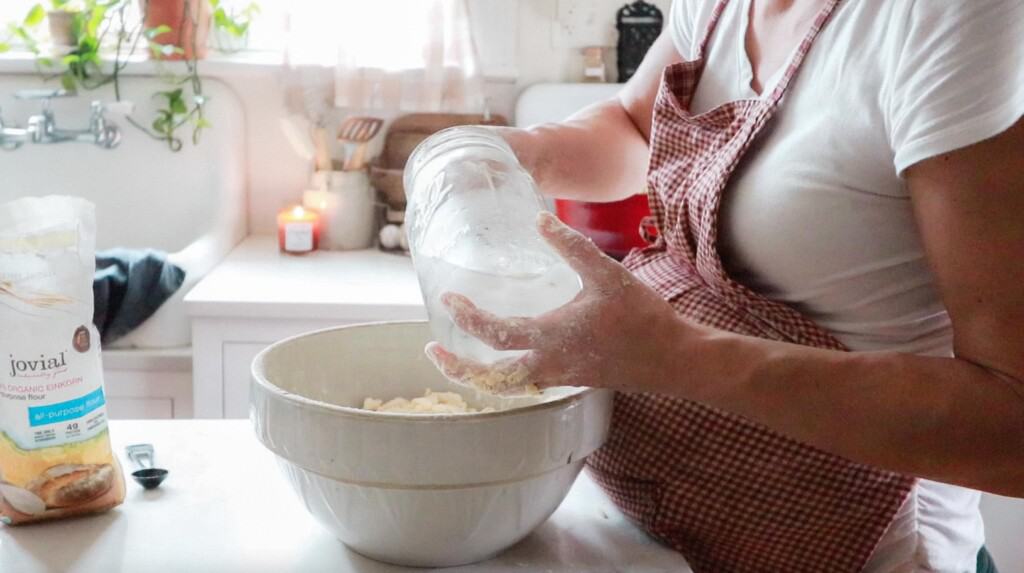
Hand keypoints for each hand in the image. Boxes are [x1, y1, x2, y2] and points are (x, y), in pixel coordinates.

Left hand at [425, 211, 685, 392]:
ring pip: (509, 387)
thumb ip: (571, 246)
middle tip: (432, 353)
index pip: (495, 334)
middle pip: (491, 378)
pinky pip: (529, 384)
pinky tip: (509, 357)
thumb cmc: (642, 317)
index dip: (467, 317)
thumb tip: (540, 220)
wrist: (674, 359)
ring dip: (480, 376)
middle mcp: (550, 364)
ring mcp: (561, 376)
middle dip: (458, 368)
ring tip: (461, 361)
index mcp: (552, 338)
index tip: (450, 299)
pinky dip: (507, 376)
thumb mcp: (606, 274)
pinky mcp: (574, 379)